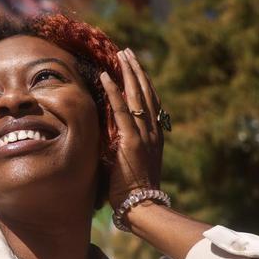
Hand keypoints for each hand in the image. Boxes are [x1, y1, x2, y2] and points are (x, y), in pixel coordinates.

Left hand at [100, 48, 163, 208]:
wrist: (141, 206)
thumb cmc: (130, 191)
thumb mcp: (127, 163)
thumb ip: (120, 147)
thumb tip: (104, 139)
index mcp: (154, 136)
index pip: (150, 102)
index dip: (143, 82)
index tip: (134, 67)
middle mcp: (152, 131)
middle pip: (146, 92)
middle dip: (136, 70)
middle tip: (128, 52)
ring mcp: (144, 135)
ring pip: (137, 96)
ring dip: (128, 73)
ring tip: (121, 54)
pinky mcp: (131, 141)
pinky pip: (122, 110)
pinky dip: (113, 91)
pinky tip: (106, 76)